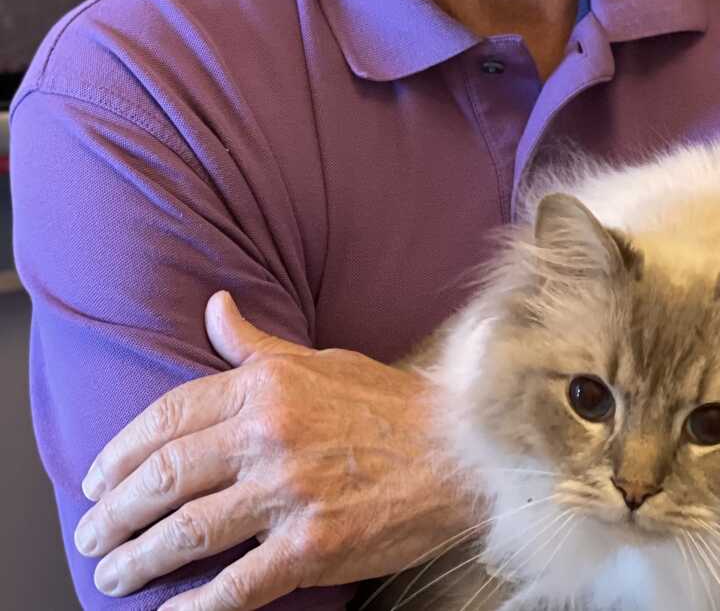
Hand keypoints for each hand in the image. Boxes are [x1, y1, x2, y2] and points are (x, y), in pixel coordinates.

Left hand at [73, 292, 472, 609]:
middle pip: (165, 478)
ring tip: (112, 574)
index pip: (169, 417)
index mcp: (266, 387)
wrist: (461, 450)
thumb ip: (254, 344)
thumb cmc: (388, 404)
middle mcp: (269, 435)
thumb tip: (213, 306)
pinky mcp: (312, 547)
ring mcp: (289, 493)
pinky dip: (195, 608)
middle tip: (91, 533)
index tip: (96, 478)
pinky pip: (236, 585)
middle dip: (115, 512)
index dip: (120, 451)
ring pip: (188, 532)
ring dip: (139, 559)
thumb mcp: (317, 359)